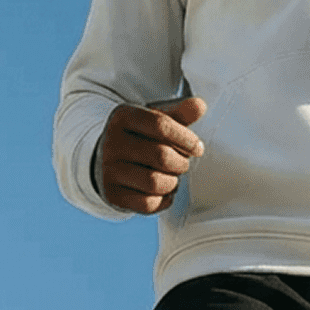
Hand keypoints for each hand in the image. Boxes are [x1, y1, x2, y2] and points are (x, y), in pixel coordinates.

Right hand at [96, 96, 206, 213]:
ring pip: (155, 183)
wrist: (111, 160)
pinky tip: (164, 191)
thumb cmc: (142, 138)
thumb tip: (200, 105)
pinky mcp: (112, 194)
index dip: (185, 138)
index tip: (197, 148)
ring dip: (173, 183)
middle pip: (161, 156)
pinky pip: (148, 204)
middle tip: (182, 163)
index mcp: (123, 116)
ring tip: (172, 176)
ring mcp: (109, 170)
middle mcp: (111, 142)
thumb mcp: (158, 120)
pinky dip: (164, 200)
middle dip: (181, 163)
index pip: (160, 125)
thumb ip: (180, 114)